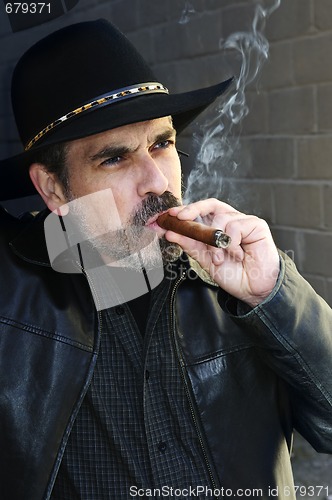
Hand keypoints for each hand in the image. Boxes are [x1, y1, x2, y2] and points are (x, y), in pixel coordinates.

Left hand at [165, 199, 279, 306]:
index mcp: (218, 227)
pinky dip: (231, 242)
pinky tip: (237, 255)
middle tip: (181, 218)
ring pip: (221, 218)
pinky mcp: (257, 225)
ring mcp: (244, 222)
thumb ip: (189, 244)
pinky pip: (236, 226)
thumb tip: (170, 232)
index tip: (169, 216)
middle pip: (211, 204)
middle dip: (193, 209)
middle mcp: (231, 221)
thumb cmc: (232, 274)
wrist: (252, 290)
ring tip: (218, 258)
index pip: (201, 212)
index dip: (186, 211)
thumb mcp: (205, 259)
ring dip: (214, 241)